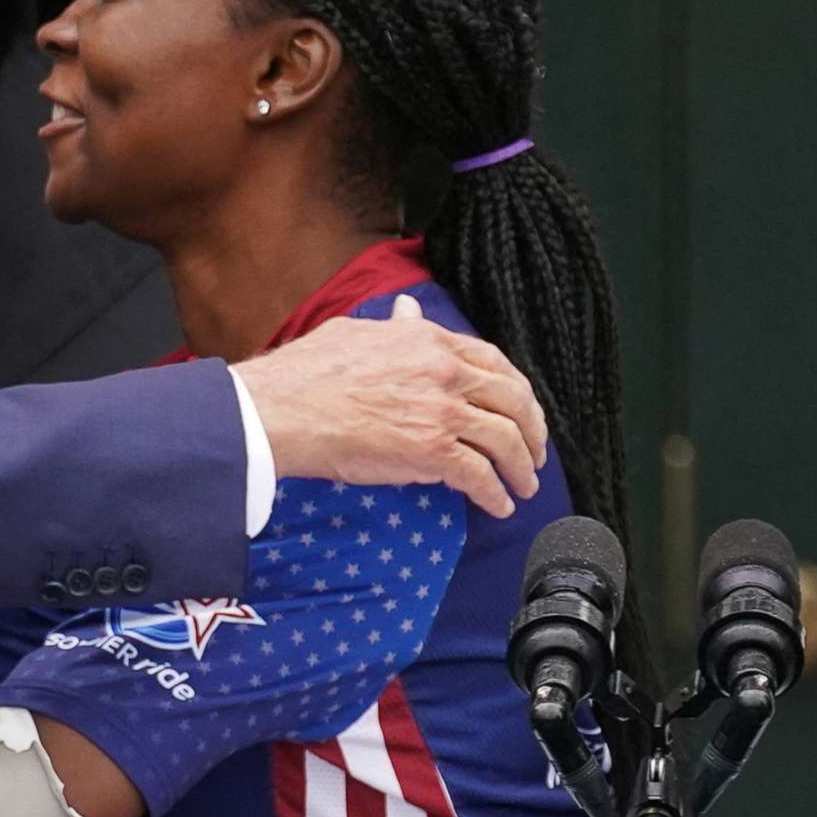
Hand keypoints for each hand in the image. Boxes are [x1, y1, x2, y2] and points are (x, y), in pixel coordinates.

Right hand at [235, 295, 548, 518]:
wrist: (282, 411)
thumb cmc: (305, 375)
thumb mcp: (355, 333)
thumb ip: (392, 327)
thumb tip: (407, 310)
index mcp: (428, 340)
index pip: (492, 361)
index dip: (514, 388)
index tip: (519, 408)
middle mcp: (444, 372)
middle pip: (512, 400)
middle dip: (531, 430)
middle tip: (534, 452)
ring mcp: (442, 412)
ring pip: (505, 440)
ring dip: (521, 468)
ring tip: (524, 487)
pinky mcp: (432, 452)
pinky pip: (480, 476)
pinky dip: (496, 494)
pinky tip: (498, 506)